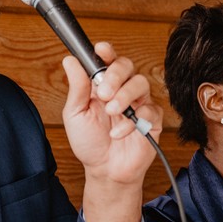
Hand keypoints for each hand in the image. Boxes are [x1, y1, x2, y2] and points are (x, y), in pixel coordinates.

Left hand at [63, 43, 162, 187]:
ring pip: (141, 83)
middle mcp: (122, 90)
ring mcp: (138, 103)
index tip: (101, 50)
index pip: (108, 60)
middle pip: (127, 66)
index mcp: (102, 85)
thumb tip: (70, 60)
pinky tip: (118, 133)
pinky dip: (132, 121)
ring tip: (111, 112)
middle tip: (103, 93)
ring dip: (124, 96)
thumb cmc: (90, 143)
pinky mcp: (152, 119)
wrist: (105, 171)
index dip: (107, 52)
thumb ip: (77, 88)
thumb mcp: (75, 114)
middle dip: (115, 75)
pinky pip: (150, 110)